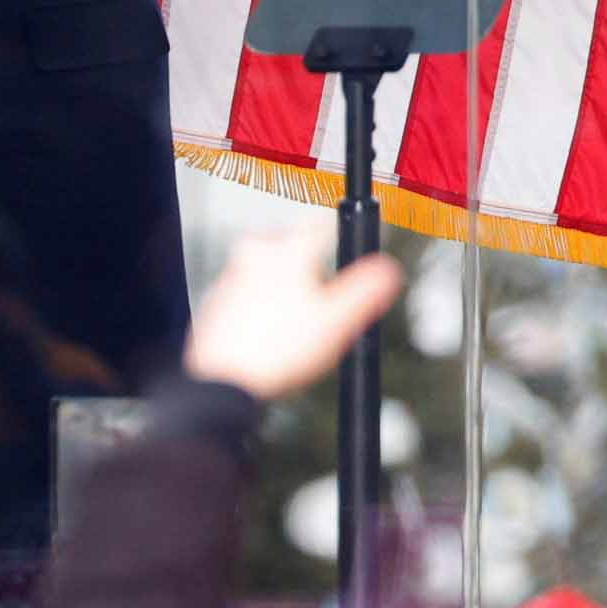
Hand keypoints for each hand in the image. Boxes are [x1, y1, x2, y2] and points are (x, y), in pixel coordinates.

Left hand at [180, 225, 409, 402]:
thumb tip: (388, 269)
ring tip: (297, 322)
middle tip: (323, 298)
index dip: (338, 233)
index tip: (343, 241)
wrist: (223, 382)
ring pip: (269, 271)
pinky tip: (272, 333)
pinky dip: (264, 307)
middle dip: (311, 267)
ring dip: (286, 288)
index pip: (320, 226)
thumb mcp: (336, 322)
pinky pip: (250, 294)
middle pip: (293, 247)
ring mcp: (232, 279)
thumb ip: (366, 290)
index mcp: (286, 252)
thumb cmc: (275, 352)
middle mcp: (253, 257)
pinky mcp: (218, 303)